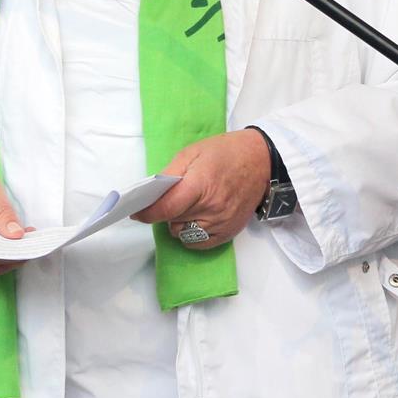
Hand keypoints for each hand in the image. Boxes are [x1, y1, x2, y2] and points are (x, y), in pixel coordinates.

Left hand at [134, 129, 271, 250]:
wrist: (261, 160)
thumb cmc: (224, 153)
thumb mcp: (192, 153)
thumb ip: (169, 174)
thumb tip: (150, 194)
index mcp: (200, 184)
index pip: (166, 208)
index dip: (147, 213)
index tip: (135, 212)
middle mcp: (212, 208)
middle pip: (172, 221)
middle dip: (165, 212)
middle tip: (172, 198)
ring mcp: (222, 223)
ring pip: (183, 234)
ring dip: (178, 223)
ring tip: (187, 206)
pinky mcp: (229, 233)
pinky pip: (198, 244)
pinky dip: (191, 234)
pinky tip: (196, 218)